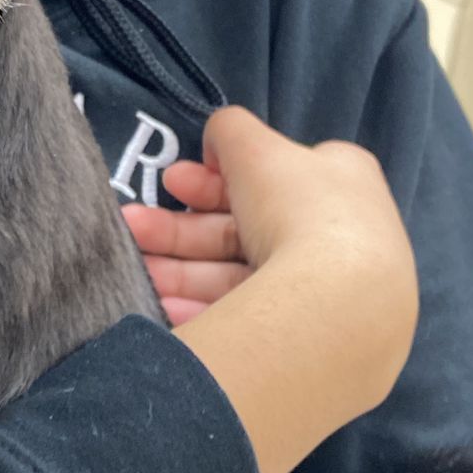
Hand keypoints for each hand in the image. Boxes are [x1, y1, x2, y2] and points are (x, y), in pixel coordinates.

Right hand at [164, 107, 418, 472]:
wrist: (339, 305)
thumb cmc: (301, 209)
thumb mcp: (257, 148)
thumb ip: (229, 131)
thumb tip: (218, 141)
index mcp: (339, 184)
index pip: (269, 176)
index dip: (213, 179)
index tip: (171, 182)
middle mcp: (337, 238)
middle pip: (244, 230)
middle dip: (182, 230)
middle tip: (133, 228)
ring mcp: (327, 295)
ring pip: (240, 277)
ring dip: (182, 272)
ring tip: (139, 274)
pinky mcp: (311, 341)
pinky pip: (250, 320)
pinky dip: (205, 310)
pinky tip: (166, 309)